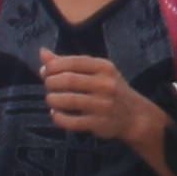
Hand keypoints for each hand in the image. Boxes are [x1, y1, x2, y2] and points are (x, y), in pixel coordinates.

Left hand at [36, 53, 170, 171]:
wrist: (134, 115)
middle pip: (68, 80)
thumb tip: (42, 52)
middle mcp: (106, 84)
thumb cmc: (108, 89)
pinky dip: (58, 117)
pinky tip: (55, 113)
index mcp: (104, 67)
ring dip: (52, 99)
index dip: (53, 66)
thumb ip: (68, 63)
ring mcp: (103, 105)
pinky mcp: (99, 123)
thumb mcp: (95, 72)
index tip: (45, 72)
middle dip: (51, 82)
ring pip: (68, 100)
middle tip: (48, 86)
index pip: (73, 62)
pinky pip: (71, 121)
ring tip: (50, 99)